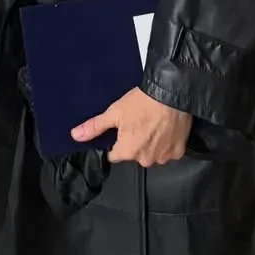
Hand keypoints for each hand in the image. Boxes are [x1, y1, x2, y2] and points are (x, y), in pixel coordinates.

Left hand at [71, 87, 192, 165]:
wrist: (170, 94)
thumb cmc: (141, 102)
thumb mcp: (114, 112)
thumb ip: (95, 127)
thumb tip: (75, 136)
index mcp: (127, 151)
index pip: (114, 154)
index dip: (115, 142)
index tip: (121, 130)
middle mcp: (145, 159)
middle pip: (134, 154)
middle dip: (135, 142)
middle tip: (139, 122)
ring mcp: (163, 157)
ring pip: (152, 154)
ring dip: (152, 144)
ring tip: (153, 124)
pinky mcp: (178, 152)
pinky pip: (169, 151)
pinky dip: (167, 143)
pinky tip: (166, 128)